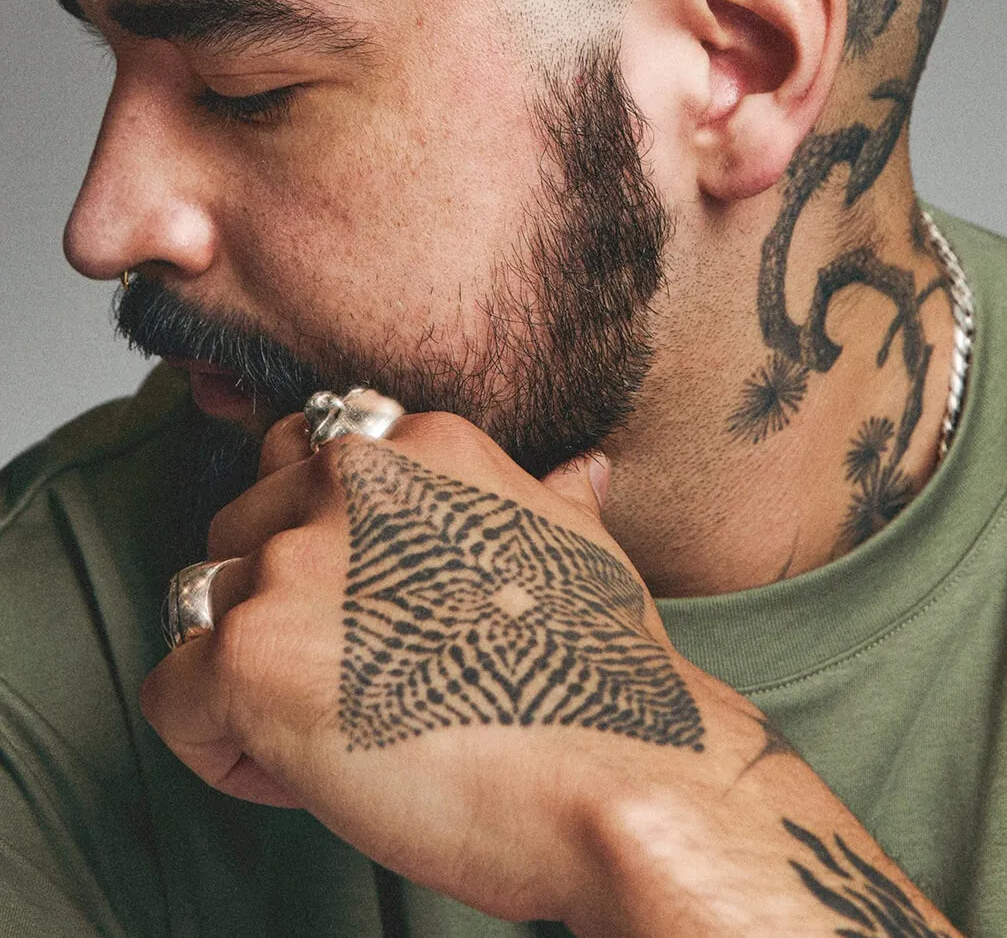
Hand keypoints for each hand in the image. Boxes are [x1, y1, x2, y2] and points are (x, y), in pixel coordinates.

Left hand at [141, 413, 962, 936]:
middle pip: (243, 524)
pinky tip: (305, 774)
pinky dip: (218, 745)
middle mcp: (351, 474)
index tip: (384, 617)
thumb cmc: (607, 676)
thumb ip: (549, 498)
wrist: (622, 773)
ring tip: (339, 732)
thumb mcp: (583, 550)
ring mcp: (295, 556)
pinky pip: (171, 694)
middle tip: (358, 679)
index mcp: (423, 444)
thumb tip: (579, 472)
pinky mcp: (250, 650)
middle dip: (279, 600)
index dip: (332, 551)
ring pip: (206, 604)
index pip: (312, 467)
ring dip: (253, 671)